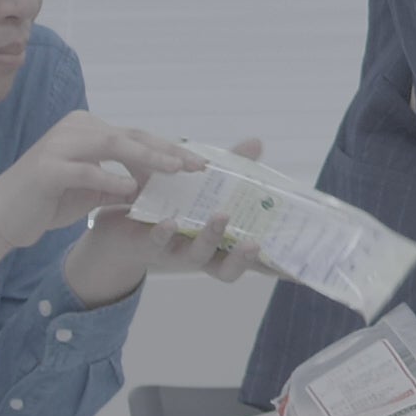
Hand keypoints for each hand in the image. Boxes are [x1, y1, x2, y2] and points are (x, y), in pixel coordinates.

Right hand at [0, 112, 193, 300]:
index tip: (197, 163)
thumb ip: (123, 183)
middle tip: (196, 166)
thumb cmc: (46, 203)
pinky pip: (86, 171)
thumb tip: (161, 186)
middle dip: (167, 151)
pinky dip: (111, 180)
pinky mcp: (46, 167)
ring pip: (112, 145)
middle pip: (130, 136)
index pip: (135, 136)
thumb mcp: (93, 191)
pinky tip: (132, 191)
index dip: (168, 149)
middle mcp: (73, 128)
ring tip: (174, 171)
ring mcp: (58, 144)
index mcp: (85, 128)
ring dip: (147, 159)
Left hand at [62, 139, 268, 304]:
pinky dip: (165, 232)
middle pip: (229, 269)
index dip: (276, 269)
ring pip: (197, 257)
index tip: (299, 272)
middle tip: (255, 243)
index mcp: (221, 244)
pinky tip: (169, 220)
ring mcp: (175, 252)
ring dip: (210, 238)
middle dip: (242, 258)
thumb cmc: (169, 208)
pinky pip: (158, 243)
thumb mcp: (202, 189)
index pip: (252, 261)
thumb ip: (230, 170)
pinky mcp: (148, 245)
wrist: (116, 223)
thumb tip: (258, 142)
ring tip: (220, 217)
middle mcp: (202, 254)